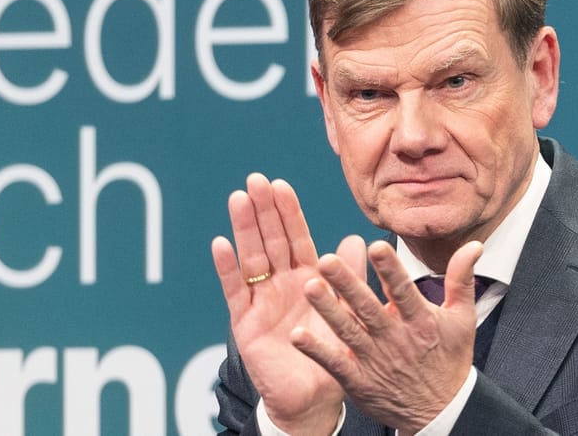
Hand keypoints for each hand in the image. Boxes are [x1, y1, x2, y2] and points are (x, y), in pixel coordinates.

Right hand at [211, 173, 365, 434]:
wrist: (316, 397)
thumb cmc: (332, 353)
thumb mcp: (347, 310)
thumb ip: (349, 276)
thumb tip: (357, 238)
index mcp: (307, 278)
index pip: (296, 238)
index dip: (288, 212)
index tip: (280, 184)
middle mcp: (281, 284)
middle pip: (270, 240)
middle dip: (263, 210)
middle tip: (255, 179)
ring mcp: (261, 301)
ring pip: (251, 258)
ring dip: (243, 228)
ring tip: (238, 199)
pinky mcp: (245, 323)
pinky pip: (235, 291)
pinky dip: (227, 268)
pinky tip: (220, 244)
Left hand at [290, 239, 483, 434]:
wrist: (441, 412)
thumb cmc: (449, 360)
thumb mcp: (463, 318)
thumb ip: (462, 279)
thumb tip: (473, 246)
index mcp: (420, 321)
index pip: (403, 290)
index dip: (390, 269)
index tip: (376, 246)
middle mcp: (395, 338)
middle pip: (368, 308)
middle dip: (348, 284)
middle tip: (327, 260)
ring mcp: (375, 360)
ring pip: (348, 331)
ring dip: (328, 310)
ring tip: (310, 287)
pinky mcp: (359, 381)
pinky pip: (335, 364)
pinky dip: (318, 351)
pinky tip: (298, 336)